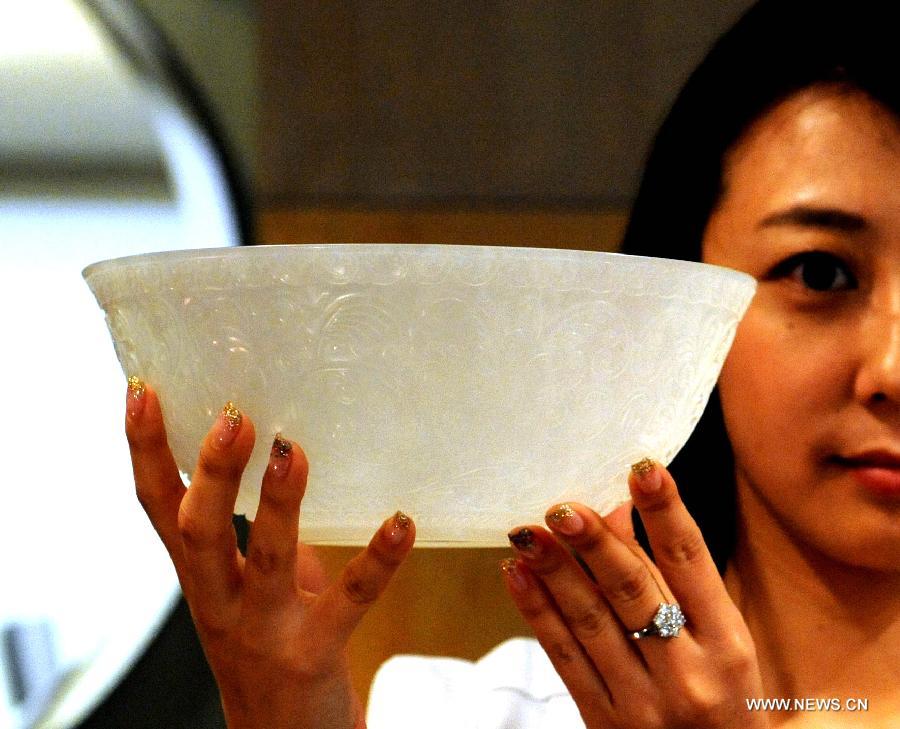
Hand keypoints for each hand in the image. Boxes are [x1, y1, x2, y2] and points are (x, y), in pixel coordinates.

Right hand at [124, 381, 414, 728]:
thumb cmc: (267, 654)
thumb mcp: (249, 592)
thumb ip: (259, 540)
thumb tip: (282, 469)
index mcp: (201, 578)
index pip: (159, 506)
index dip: (146, 450)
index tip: (143, 390)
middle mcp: (219, 603)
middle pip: (198, 531)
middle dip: (211, 473)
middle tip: (232, 417)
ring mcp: (262, 631)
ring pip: (264, 562)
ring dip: (278, 505)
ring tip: (292, 452)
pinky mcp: (311, 655)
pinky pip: (348, 602)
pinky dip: (375, 560)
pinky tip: (400, 522)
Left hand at [501, 461, 765, 728]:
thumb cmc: (725, 705)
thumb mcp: (723, 646)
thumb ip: (676, 582)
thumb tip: (620, 511)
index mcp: (728, 646)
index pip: (692, 563)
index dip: (666, 512)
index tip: (642, 468)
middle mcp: (688, 673)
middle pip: (633, 591)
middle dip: (595, 544)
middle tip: (563, 506)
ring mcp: (641, 701)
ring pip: (590, 622)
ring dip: (554, 572)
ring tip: (527, 532)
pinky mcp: (602, 721)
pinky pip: (563, 658)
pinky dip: (536, 613)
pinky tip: (516, 575)